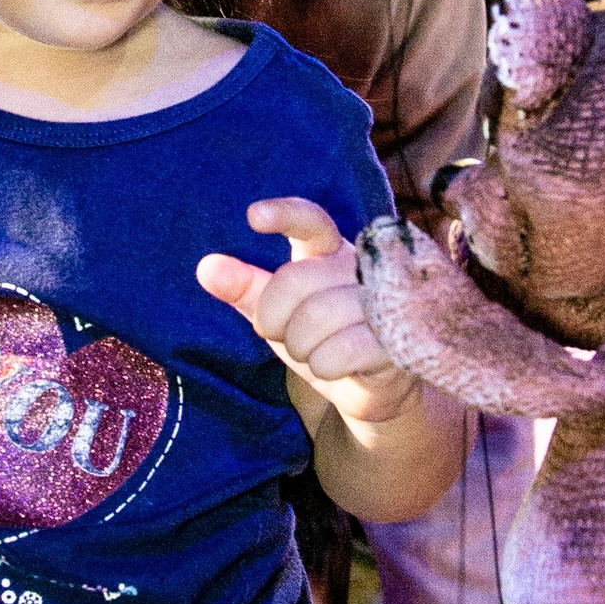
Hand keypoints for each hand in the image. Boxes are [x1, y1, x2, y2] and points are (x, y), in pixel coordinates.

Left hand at [197, 197, 422, 435]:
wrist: (372, 389)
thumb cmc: (323, 340)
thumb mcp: (279, 315)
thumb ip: (247, 289)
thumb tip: (206, 266)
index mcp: (330, 253)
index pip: (311, 221)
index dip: (285, 214)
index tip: (253, 217)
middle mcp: (361, 267)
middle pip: (294, 281)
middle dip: (274, 320)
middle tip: (285, 336)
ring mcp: (384, 299)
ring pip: (315, 319)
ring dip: (302, 349)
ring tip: (316, 353)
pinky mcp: (397, 337)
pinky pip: (339, 351)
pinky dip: (325, 366)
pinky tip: (337, 367)